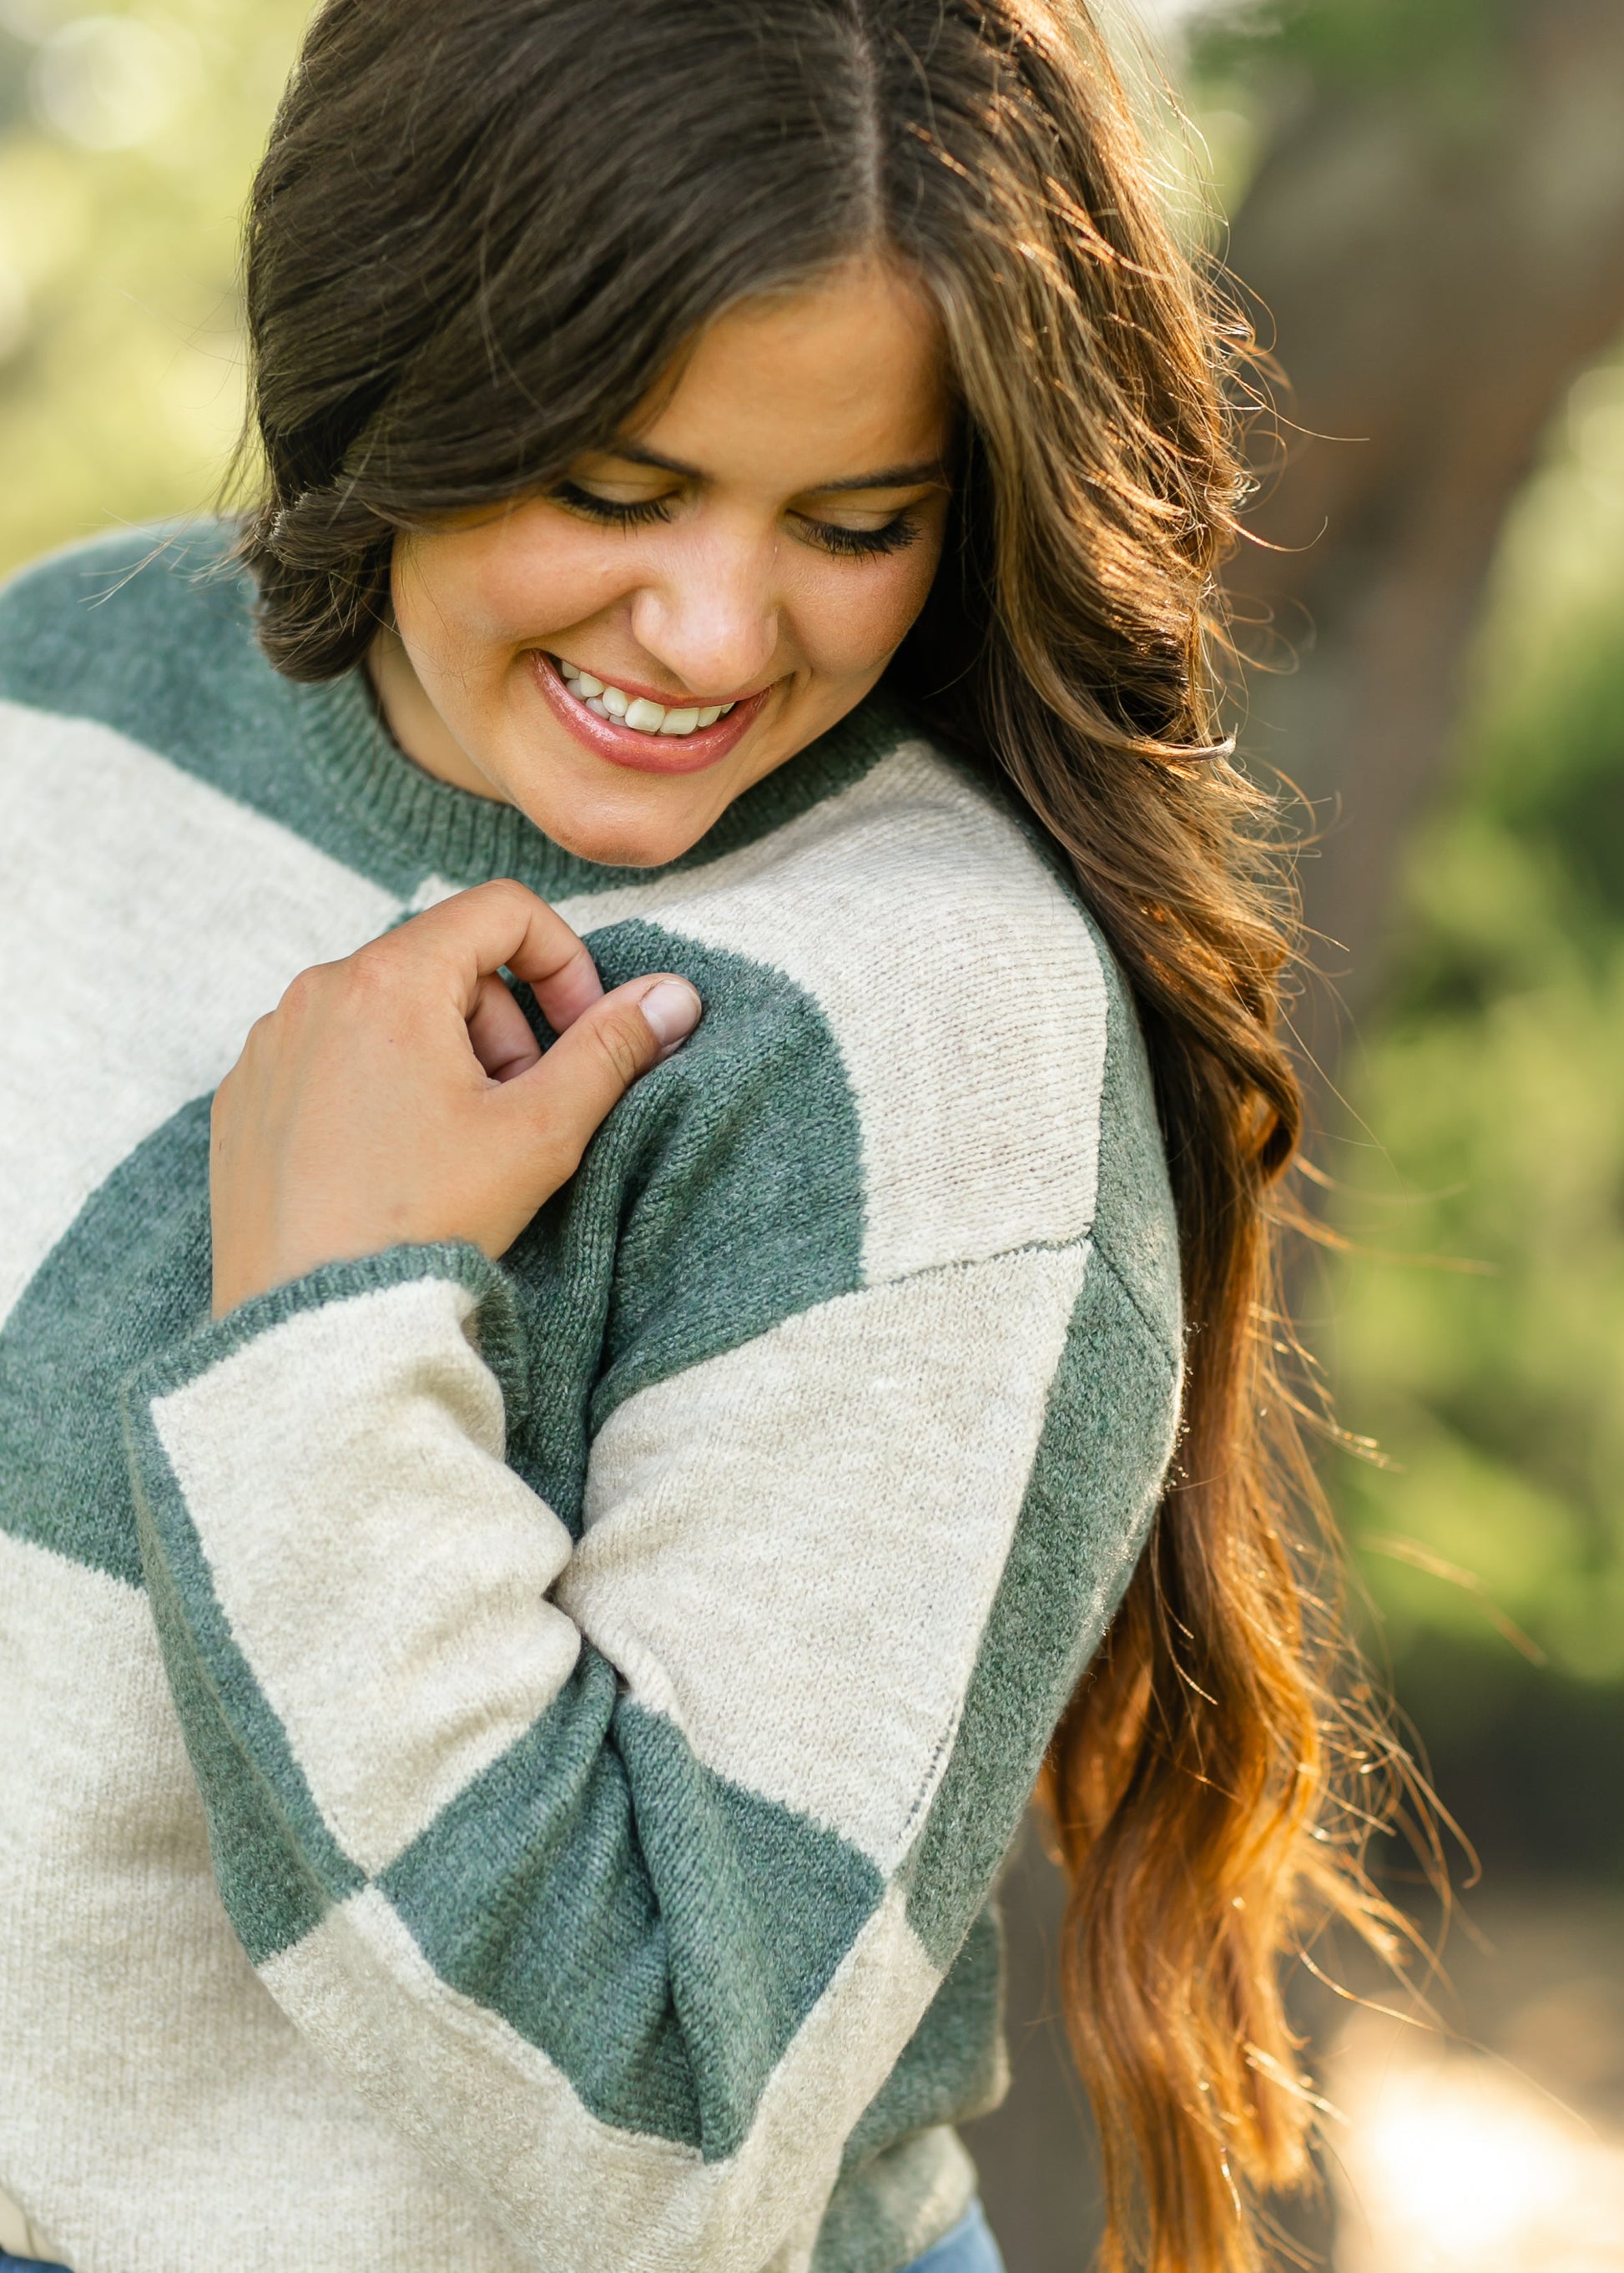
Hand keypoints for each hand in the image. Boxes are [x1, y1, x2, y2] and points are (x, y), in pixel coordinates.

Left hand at [209, 879, 700, 1316]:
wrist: (313, 1327)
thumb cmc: (426, 1225)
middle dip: (503, 1024)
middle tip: (521, 1110)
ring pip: (385, 1009)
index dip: (565, 960)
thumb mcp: (542, 1132)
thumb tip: (674, 995)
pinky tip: (393, 1164)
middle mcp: (315, 992)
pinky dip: (376, 1085)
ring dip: (442, 1054)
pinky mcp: (244, 1096)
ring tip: (458, 1145)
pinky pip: (328, 1056)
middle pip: (445, 962)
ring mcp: (270, 1044)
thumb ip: (612, 1049)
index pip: (502, 910)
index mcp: (388, 979)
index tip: (582, 1032)